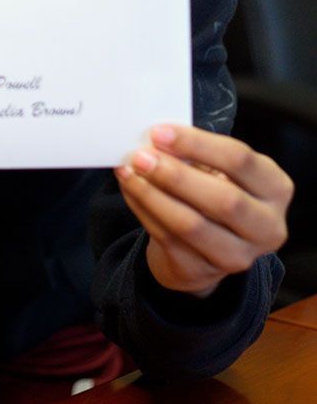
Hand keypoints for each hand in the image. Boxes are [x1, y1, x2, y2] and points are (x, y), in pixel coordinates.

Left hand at [115, 124, 292, 297]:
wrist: (205, 246)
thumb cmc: (213, 191)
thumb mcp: (218, 169)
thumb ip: (195, 154)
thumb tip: (154, 141)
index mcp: (275, 188)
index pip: (240, 161)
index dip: (197, 144)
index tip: (159, 132)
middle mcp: (266, 227)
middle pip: (223, 200)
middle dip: (175, 175)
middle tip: (141, 156)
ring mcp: (238, 256)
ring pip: (191, 224)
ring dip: (152, 194)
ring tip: (128, 171)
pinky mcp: (203, 271)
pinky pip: (167, 238)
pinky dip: (142, 209)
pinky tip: (129, 189)